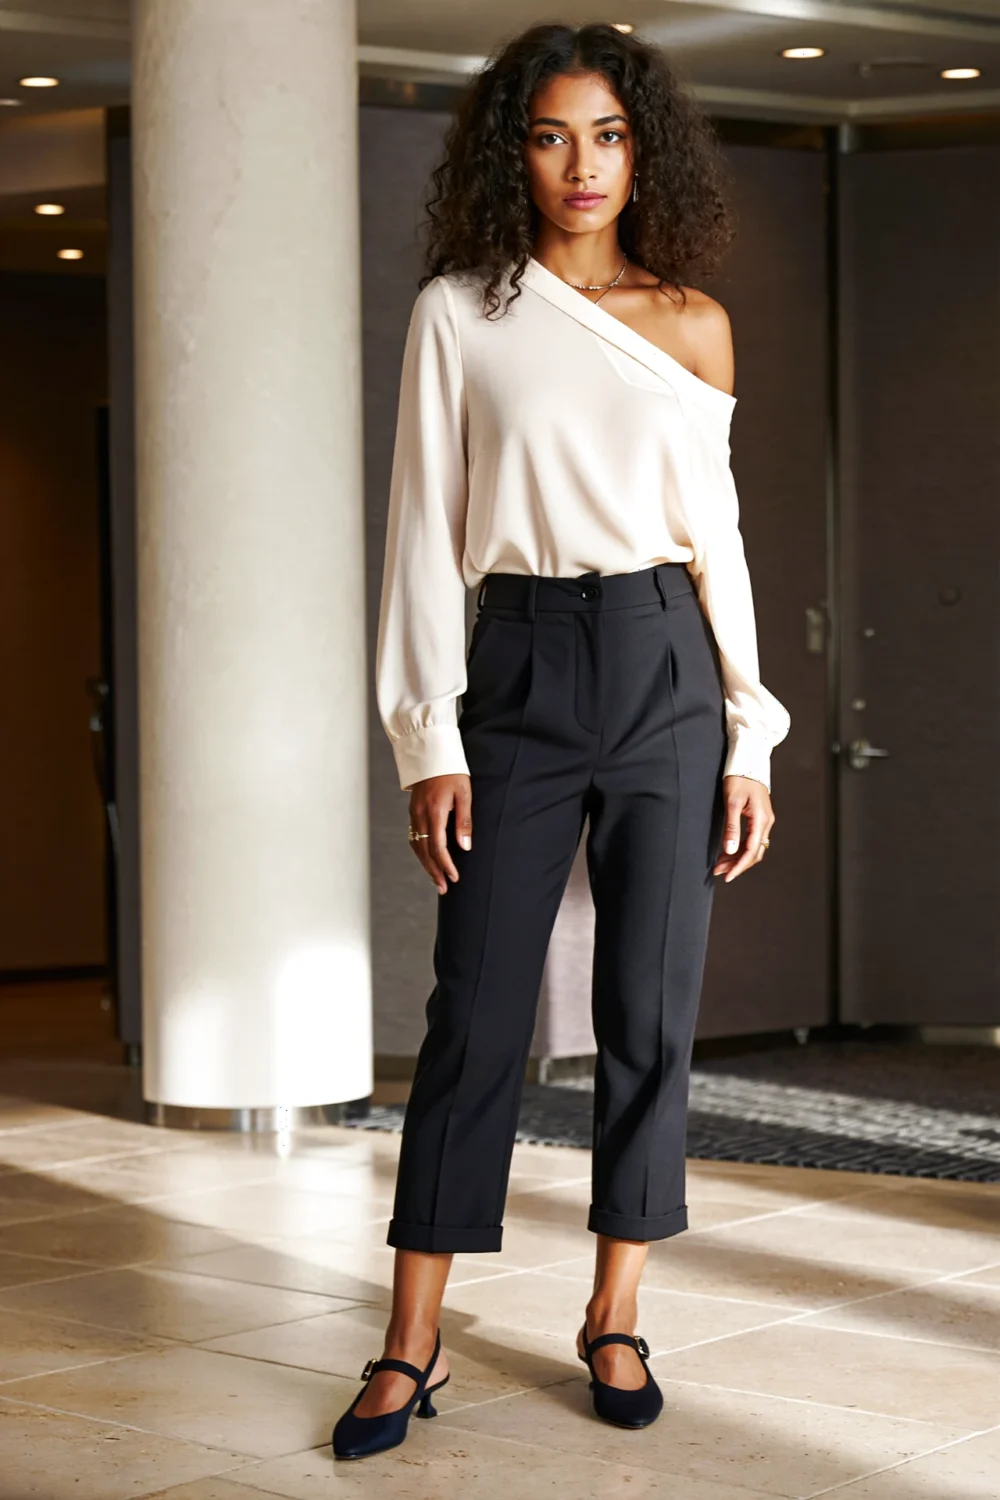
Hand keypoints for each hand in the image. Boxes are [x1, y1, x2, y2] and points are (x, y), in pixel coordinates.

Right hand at [408, 774, 472, 893]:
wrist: (432, 753)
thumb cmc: (452, 772)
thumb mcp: (464, 794)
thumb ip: (464, 821)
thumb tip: (465, 847)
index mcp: (434, 812)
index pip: (438, 847)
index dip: (446, 865)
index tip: (454, 878)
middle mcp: (420, 815)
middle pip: (424, 851)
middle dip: (434, 872)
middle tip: (444, 888)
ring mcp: (414, 814)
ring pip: (417, 846)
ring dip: (426, 865)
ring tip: (436, 879)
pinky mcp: (413, 811)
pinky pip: (413, 837)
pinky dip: (420, 852)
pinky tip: (427, 859)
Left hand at [712, 775, 773, 882]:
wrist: (748, 761)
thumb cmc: (739, 778)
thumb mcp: (732, 802)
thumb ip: (731, 827)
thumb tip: (729, 849)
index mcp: (761, 819)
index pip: (752, 850)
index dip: (739, 865)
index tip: (727, 875)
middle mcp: (766, 822)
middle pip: (754, 852)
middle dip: (737, 864)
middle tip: (719, 871)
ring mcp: (764, 820)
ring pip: (753, 847)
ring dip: (737, 857)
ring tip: (720, 864)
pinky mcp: (759, 818)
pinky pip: (752, 839)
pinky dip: (740, 847)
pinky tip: (727, 851)